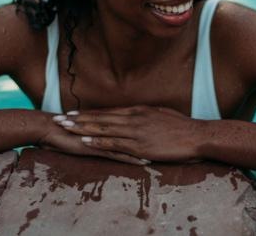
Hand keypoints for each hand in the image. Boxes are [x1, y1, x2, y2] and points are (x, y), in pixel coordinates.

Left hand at [52, 106, 207, 162]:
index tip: (72, 112)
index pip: (107, 111)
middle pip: (99, 118)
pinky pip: (114, 143)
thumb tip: (136, 115)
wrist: (196, 135)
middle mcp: (133, 118)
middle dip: (77, 118)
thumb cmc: (182, 127)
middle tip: (59, 118)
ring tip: (64, 128)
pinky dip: (98, 141)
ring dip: (81, 128)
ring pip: (103, 128)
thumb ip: (145, 115)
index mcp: (138, 110)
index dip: (88, 113)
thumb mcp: (161, 114)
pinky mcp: (140, 146)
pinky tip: (85, 140)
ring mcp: (135, 131)